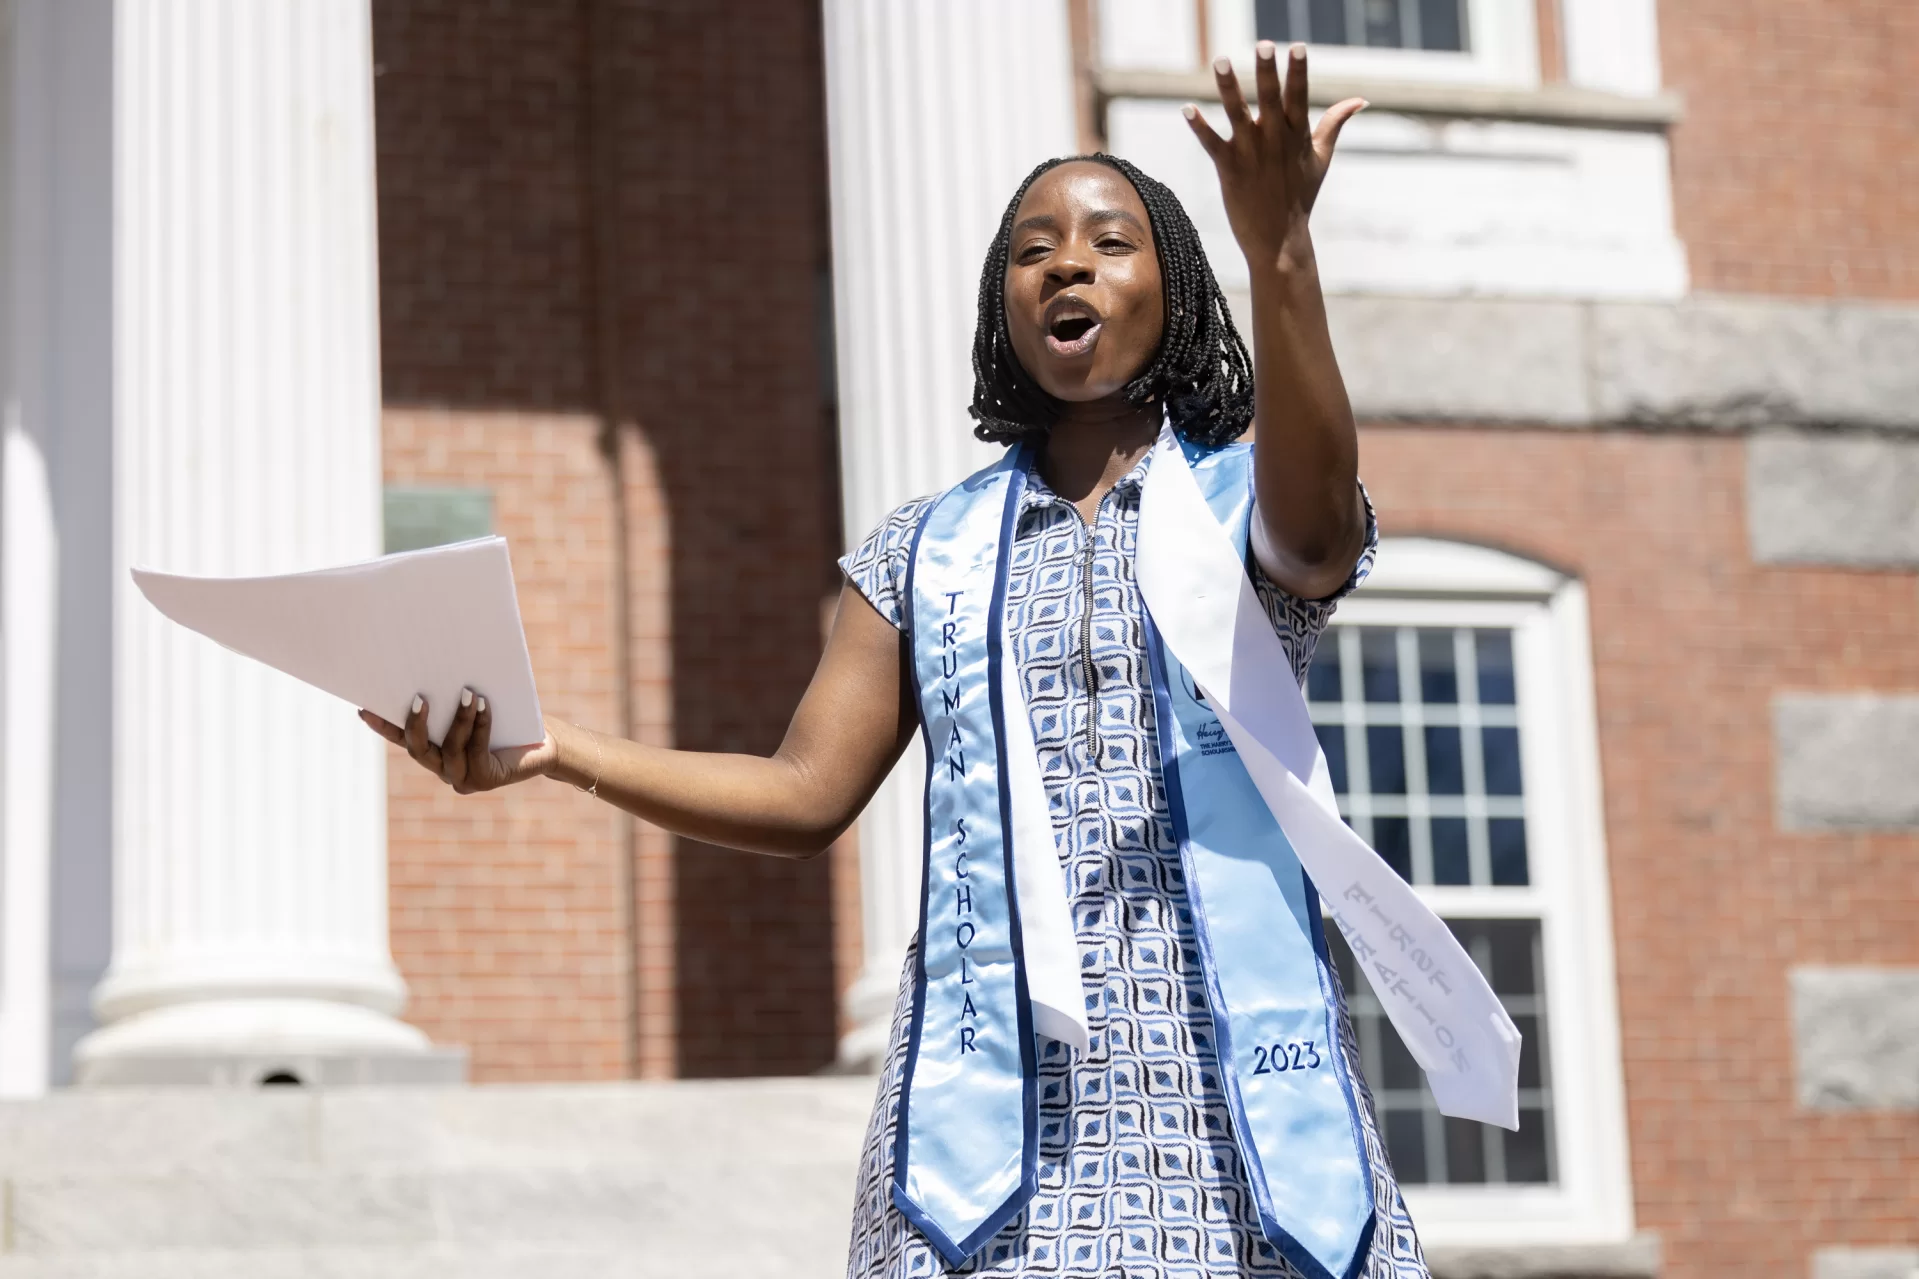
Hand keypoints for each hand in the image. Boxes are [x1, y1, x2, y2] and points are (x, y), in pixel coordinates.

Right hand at [359, 692, 557, 794]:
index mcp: (436, 752)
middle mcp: (444, 769)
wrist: (544, 744)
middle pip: (418, 749)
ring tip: (466, 692)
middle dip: (416, 722)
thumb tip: (436, 665)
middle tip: (419, 696)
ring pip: (449, 748)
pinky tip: (483, 704)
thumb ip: (453, 697)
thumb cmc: (508, 719)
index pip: (403, 739)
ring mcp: (463, 778)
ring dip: (457, 719)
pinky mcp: (485, 780)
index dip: (383, 726)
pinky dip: (480, 724)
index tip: (365, 708)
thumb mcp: (474, 706)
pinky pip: (477, 749)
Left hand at [1183, 42, 1364, 271]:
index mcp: (1297, 136)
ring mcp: (1251, 155)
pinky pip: (1213, 144)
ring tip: (1221, 61)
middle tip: (1264, 45)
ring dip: (1229, 89)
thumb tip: (1360, 100)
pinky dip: (1200, 127)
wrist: (1279, 241)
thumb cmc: (1300, 197)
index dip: (1298, 72)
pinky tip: (1187, 109)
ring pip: (1238, 115)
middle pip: (1270, 100)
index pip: (1299, 97)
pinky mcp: (1229, 170)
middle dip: (1268, 72)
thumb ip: (1335, 124)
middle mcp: (1274, 142)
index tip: (1297, 47)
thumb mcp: (1321, 158)